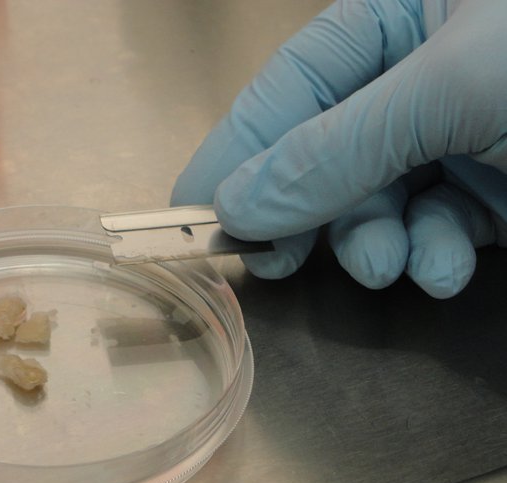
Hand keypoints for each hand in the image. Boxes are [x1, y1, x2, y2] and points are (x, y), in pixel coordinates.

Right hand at [172, 0, 506, 297]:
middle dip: (309, 213)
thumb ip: (337, 150)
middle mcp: (424, 74)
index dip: (239, 149)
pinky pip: (434, 233)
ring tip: (386, 265)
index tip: (193, 210)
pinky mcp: (492, 194)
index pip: (293, 82)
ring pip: (377, 204)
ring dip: (375, 246)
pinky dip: (432, 259)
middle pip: (327, 153)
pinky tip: (443, 268)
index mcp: (405, 14)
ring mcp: (461, 137)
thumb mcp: (450, 92)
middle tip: (275, 260)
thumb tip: (236, 204)